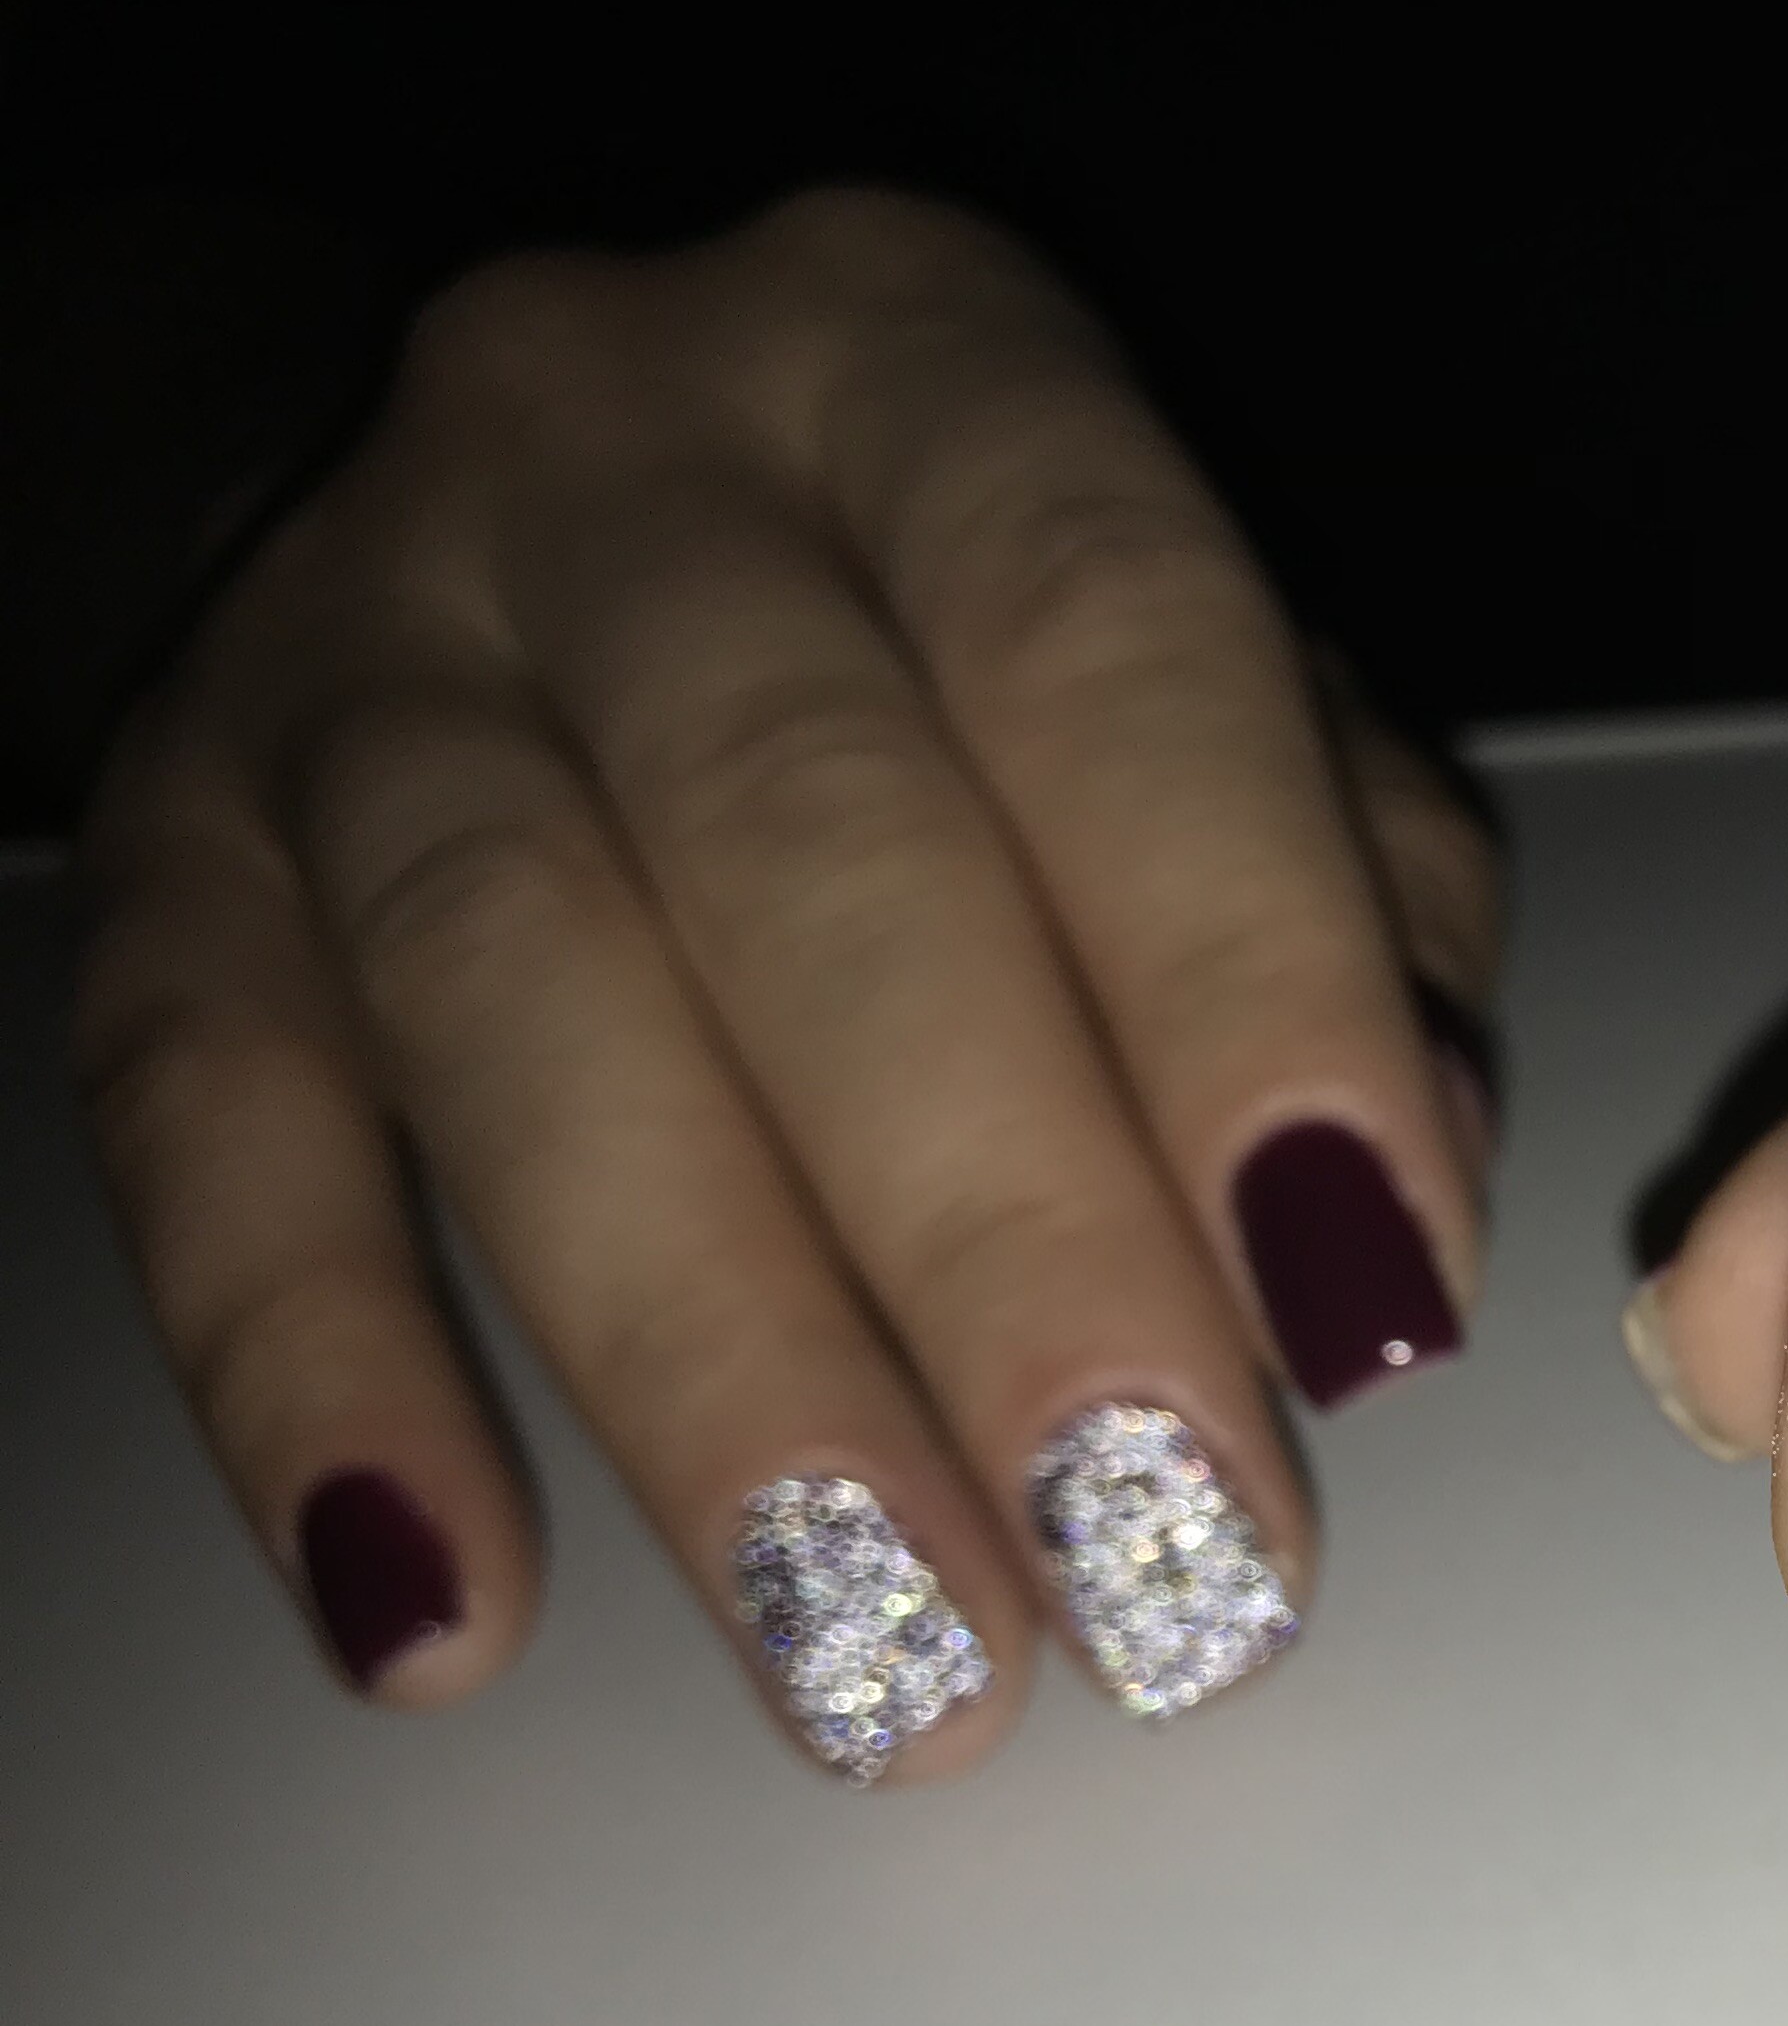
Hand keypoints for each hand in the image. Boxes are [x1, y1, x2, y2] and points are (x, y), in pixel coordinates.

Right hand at [76, 189, 1494, 1779]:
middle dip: (1004, 1242)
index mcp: (937, 372)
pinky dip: (317, 1383)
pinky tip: (448, 1622)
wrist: (539, 509)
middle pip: (806, 845)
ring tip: (887, 1653)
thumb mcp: (1214, 679)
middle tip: (1153, 1550)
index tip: (1365, 1303)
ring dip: (716, 1367)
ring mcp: (354, 650)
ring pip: (513, 996)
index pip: (1113, 650)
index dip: (1248, 985)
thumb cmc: (967, 647)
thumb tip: (1382, 1234)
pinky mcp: (167, 862)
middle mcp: (621, 458)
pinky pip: (204, 1120)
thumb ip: (1350, 903)